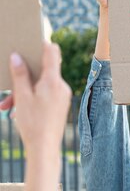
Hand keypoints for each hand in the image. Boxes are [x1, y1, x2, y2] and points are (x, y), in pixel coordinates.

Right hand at [0, 43, 70, 158]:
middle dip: (23, 76)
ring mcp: (62, 96)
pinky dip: (31, 98)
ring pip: (41, 85)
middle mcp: (61, 86)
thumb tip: (17, 56)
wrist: (45, 149)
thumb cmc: (33, 123)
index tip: (29, 41)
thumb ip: (20, 74)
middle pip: (42, 70)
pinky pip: (45, 95)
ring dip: (24, 90)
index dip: (40, 44)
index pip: (52, 52)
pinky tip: (16, 110)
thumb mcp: (22, 96)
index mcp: (53, 81)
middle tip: (8, 83)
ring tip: (7, 104)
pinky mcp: (60, 105)